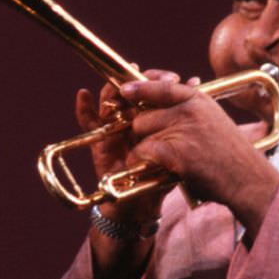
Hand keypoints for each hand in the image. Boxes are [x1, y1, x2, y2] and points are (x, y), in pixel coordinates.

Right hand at [74, 69, 179, 223]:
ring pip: (109, 102)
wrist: (143, 204)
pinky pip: (88, 123)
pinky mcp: (99, 142)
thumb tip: (195, 82)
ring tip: (117, 85)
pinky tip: (83, 95)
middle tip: (144, 75)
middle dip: (136, 79)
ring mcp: (114, 129)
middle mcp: (132, 118)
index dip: (159, 79)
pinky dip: (83, 109)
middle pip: (129, 91)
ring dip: (111, 89)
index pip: (153, 88)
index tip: (173, 79)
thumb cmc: (162, 173)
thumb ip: (183, 117)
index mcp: (153, 116)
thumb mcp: (177, 146)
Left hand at [120, 75, 278, 232]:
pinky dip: (144, 162)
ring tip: (164, 161)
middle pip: (144, 114)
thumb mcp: (215, 120)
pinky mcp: (176, 151)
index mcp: (199, 100)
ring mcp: (182, 129)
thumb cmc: (232, 156)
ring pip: (141, 134)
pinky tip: (156, 169)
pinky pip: (144, 151)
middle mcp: (189, 110)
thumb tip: (168, 96)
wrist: (249, 180)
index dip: (140, 87)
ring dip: (145, 149)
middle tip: (158, 146)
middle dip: (144, 131)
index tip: (125, 89)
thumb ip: (192, 109)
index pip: (162, 86)